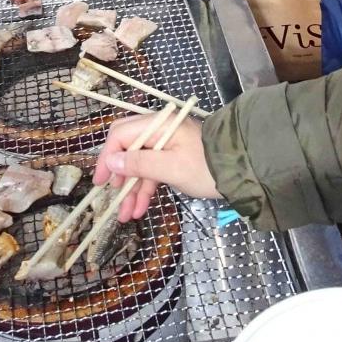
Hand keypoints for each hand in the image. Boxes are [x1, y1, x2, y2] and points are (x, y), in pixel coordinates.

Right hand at [93, 114, 217, 221]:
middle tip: (111, 198)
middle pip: (127, 150)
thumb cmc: (206, 167)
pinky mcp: (174, 159)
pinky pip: (153, 172)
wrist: (241, 171)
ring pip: (140, 165)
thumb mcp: (171, 168)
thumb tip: (111, 160)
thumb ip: (140, 164)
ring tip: (125, 216)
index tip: (100, 182)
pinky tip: (138, 210)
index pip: (120, 135)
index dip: (107, 157)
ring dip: (131, 189)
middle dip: (118, 176)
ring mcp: (167, 145)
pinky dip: (145, 190)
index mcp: (158, 125)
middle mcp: (159, 131)